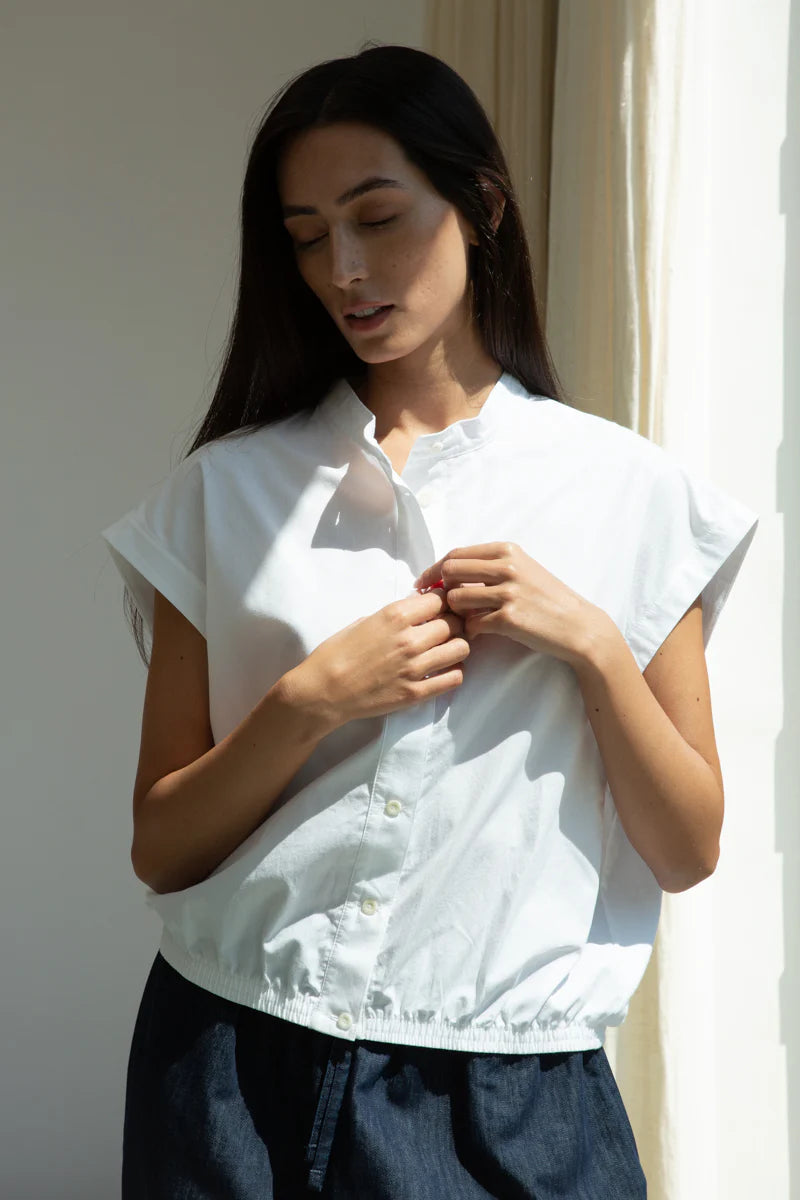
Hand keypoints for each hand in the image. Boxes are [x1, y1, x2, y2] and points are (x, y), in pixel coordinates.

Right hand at [299, 589, 469, 728]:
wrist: (324, 691)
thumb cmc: (337, 652)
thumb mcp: (365, 620)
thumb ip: (396, 614)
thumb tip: (419, 608)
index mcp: (395, 616)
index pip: (441, 599)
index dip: (443, 602)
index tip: (439, 608)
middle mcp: (410, 639)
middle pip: (455, 623)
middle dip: (454, 623)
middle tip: (445, 630)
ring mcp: (415, 668)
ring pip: (461, 649)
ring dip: (457, 647)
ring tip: (445, 650)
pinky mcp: (416, 693)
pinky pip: (455, 678)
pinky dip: (454, 671)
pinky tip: (442, 670)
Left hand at [414, 541, 600, 668]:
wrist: (577, 625)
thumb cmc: (546, 598)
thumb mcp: (522, 569)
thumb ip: (489, 567)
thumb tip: (447, 572)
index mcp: (507, 550)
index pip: (456, 554)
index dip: (434, 570)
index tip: (424, 583)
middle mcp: (506, 566)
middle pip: (450, 572)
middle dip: (440, 590)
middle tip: (442, 605)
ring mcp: (508, 592)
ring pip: (456, 599)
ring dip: (455, 613)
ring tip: (465, 621)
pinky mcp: (509, 618)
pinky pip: (472, 624)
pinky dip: (471, 632)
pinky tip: (480, 634)